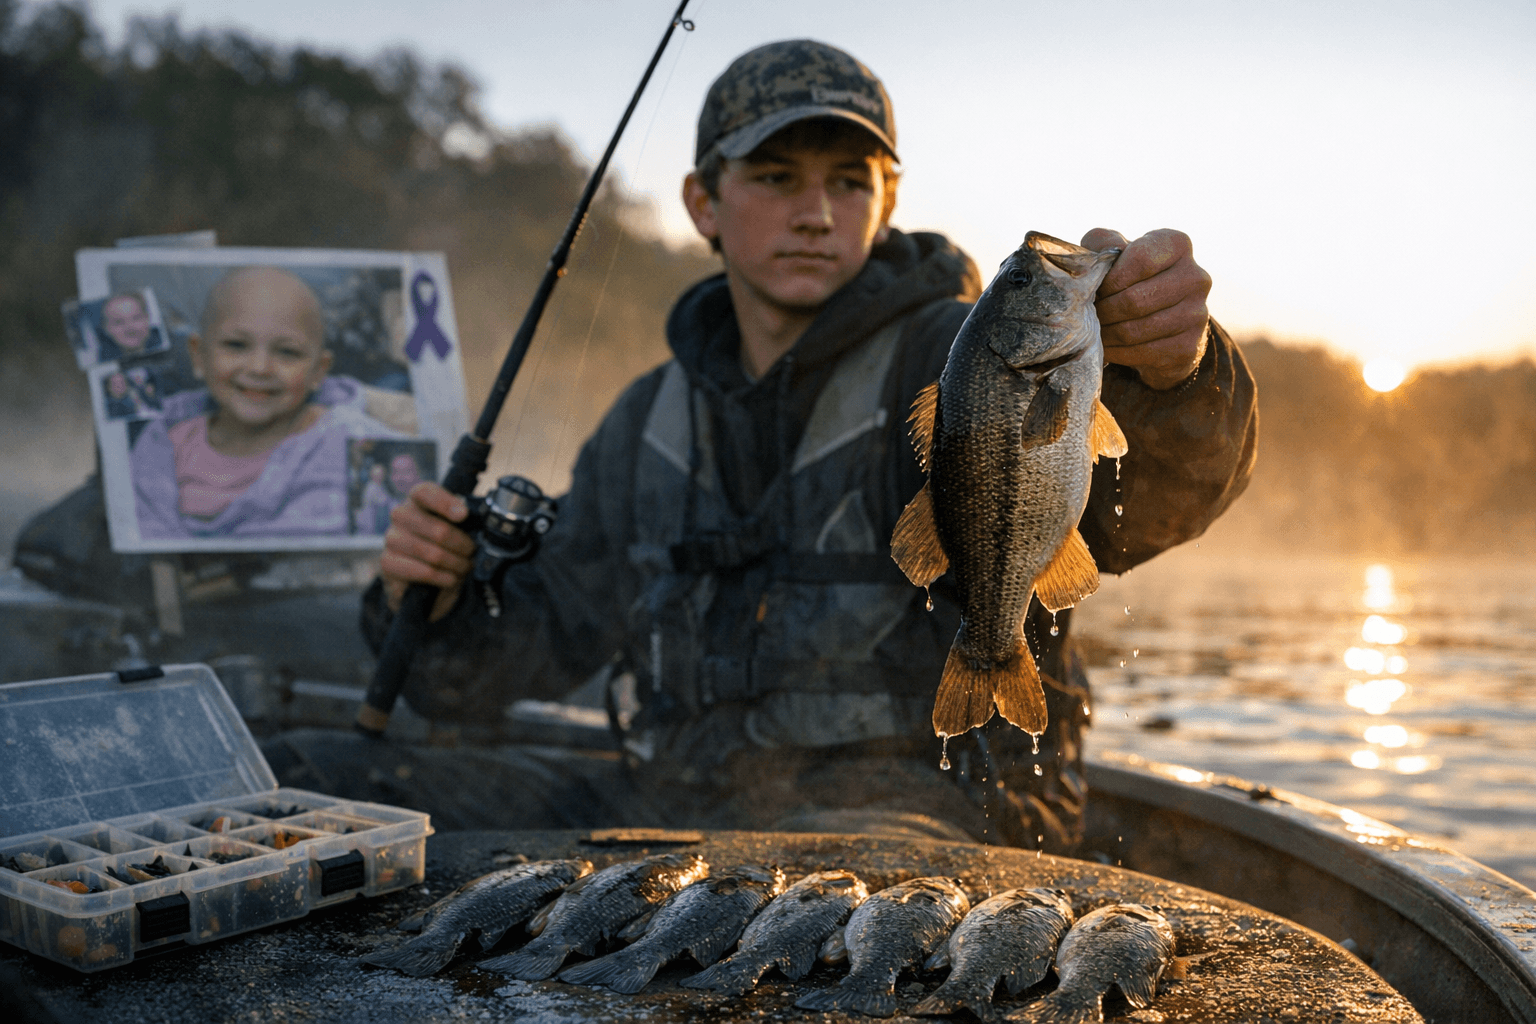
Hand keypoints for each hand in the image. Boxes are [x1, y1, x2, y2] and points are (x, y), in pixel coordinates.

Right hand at [379, 482, 473, 620]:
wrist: (420, 578)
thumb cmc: (443, 545)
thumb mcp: (456, 528)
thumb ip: (464, 521)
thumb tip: (483, 524)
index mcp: (418, 499)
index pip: (425, 492)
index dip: (445, 503)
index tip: (463, 515)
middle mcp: (401, 515)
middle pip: (438, 530)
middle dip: (463, 546)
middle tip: (472, 553)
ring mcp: (391, 538)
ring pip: (433, 553)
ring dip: (456, 564)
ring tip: (465, 567)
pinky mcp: (387, 562)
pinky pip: (423, 571)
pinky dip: (444, 577)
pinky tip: (451, 579)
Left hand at [1082, 228, 1210, 389]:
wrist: (1162, 319)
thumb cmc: (1131, 277)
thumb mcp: (1116, 252)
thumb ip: (1103, 244)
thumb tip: (1096, 259)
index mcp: (1178, 245)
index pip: (1140, 259)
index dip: (1110, 278)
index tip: (1095, 289)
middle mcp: (1196, 277)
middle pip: (1135, 299)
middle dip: (1103, 310)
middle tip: (1088, 315)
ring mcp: (1197, 314)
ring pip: (1135, 329)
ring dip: (1106, 333)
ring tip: (1094, 330)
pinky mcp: (1189, 346)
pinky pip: (1142, 353)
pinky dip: (1117, 352)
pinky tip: (1107, 346)